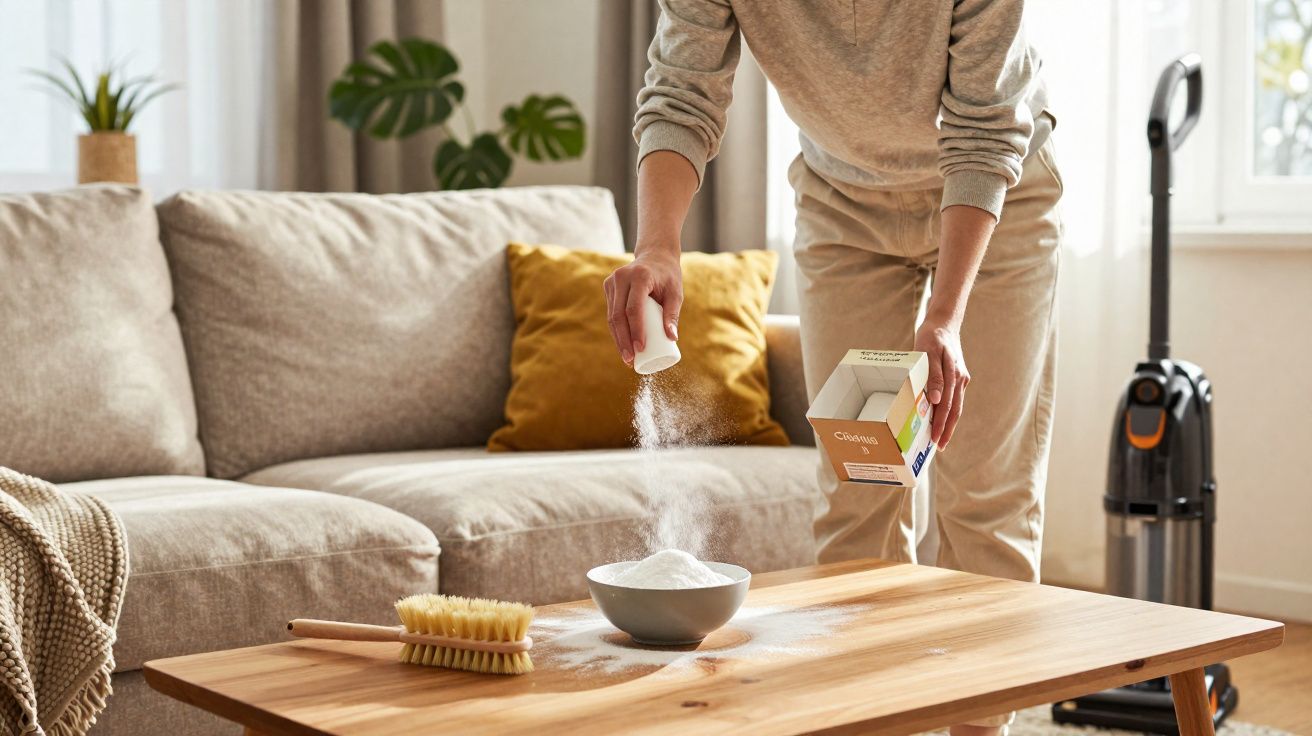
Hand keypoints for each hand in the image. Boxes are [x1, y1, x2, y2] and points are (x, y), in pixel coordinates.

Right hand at [603, 251, 681, 365]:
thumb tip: (672, 339)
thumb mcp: (675, 293)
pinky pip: (611, 312)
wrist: (655, 256)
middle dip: (623, 341)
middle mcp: (622, 277)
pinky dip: (615, 331)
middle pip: (618, 315)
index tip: (641, 349)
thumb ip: (673, 314)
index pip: (633, 308)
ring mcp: (612, 281)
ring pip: (611, 316)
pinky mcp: (608, 286)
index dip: (635, 331)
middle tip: (631, 360)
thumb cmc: (669, 277)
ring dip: (617, 339)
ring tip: (627, 358)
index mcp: (639, 276)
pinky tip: (621, 346)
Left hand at [914, 318, 969, 449]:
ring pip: (956, 406)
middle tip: (939, 446)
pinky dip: (949, 412)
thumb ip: (933, 376)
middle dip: (946, 430)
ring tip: (941, 439)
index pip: (947, 406)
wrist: (943, 323)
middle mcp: (960, 379)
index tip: (935, 439)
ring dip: (949, 424)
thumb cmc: (931, 337)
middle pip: (954, 410)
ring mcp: (960, 378)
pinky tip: (942, 421)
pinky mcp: (958, 377)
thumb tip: (937, 400)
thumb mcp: (928, 352)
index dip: (941, 424)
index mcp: (953, 375)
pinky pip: (955, 399)